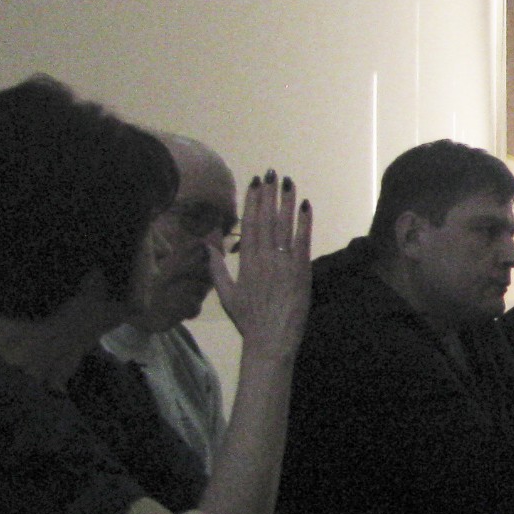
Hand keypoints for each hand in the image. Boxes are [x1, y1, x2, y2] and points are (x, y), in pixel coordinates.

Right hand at [212, 172, 312, 365]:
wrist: (270, 341)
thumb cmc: (248, 319)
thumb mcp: (226, 294)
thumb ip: (216, 268)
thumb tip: (207, 243)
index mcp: (246, 263)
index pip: (248, 224)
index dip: (252, 202)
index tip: (254, 182)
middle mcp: (264, 259)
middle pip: (266, 220)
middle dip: (269, 195)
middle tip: (271, 172)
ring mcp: (284, 264)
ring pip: (284, 227)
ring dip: (286, 202)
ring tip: (288, 181)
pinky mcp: (301, 272)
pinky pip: (303, 242)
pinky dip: (305, 223)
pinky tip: (306, 206)